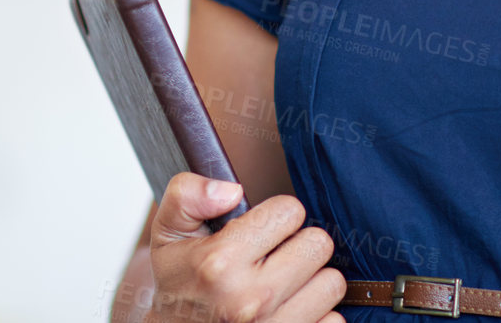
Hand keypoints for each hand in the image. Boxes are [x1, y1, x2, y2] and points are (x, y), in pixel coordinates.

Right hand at [147, 173, 346, 322]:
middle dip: (299, 244)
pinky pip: (334, 320)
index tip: (261, 230)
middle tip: (275, 255)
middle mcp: (250, 298)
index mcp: (220, 261)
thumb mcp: (167, 231)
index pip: (290, 211)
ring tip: (284, 282)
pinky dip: (318, 313)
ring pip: (331, 283)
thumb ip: (189, 194)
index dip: (277, 215)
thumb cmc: (175, 282)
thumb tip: (233, 190)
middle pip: (318, 245)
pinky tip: (291, 308)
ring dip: (311, 280)